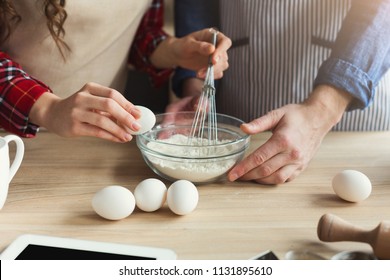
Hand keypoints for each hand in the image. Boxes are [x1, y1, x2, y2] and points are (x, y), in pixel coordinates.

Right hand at [29, 82, 140, 141]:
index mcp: (90, 88)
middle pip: (109, 105)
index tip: (138, 114)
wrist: (52, 113)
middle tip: (136, 126)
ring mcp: (76, 112)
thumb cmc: (78, 108)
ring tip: (128, 136)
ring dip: (119, 130)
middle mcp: (82, 98)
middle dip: (126, 116)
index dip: (128, 105)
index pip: (113, 94)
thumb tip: (133, 116)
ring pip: (103, 121)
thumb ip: (110, 107)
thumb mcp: (92, 101)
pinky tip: (119, 139)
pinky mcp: (73, 126)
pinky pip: (96, 132)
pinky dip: (110, 136)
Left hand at [150, 28, 231, 78]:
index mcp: (214, 36)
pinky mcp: (214, 66)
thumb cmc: (182, 45)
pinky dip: (211, 76)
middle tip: (202, 71)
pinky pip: (219, 73)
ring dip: (213, 71)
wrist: (178, 54)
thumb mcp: (188, 44)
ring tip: (198, 74)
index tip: (213, 60)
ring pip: (223, 65)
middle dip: (215, 66)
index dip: (221, 51)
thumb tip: (212, 49)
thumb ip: (200, 46)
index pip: (225, 42)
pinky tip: (201, 75)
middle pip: (224, 57)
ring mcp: (217, 57)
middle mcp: (218, 46)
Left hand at [228, 85, 352, 183]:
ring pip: (276, 178)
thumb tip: (243, 128)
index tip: (232, 174)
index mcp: (283, 140)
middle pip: (265, 170)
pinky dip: (273, 180)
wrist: (319, 118)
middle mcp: (291, 154)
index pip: (259, 158)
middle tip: (236, 176)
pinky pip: (286, 179)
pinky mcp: (302, 166)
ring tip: (248, 177)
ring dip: (260, 180)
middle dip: (248, 176)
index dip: (243, 167)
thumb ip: (259, 123)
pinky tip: (264, 177)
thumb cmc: (297, 115)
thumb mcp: (276, 114)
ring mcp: (298, 162)